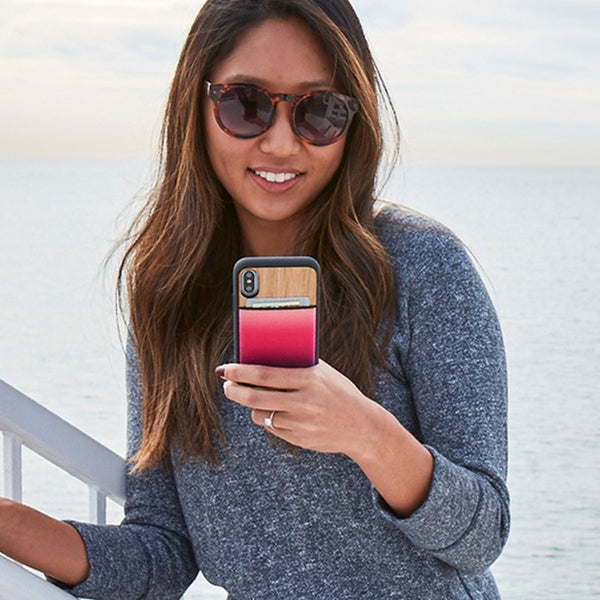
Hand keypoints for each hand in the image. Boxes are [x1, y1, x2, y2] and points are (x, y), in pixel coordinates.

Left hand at [217, 360, 383, 457]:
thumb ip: (296, 365)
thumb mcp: (322, 373)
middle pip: (255, 398)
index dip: (240, 372)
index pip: (264, 375)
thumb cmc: (339, 392)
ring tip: (252, 397)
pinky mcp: (299, 440)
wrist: (362, 426)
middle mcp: (303, 403)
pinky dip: (269, 418)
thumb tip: (262, 355)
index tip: (225, 369)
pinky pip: (272, 428)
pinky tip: (275, 410)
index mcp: (309, 379)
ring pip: (260, 415)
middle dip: (234, 391)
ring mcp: (301, 424)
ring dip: (251, 406)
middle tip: (226, 385)